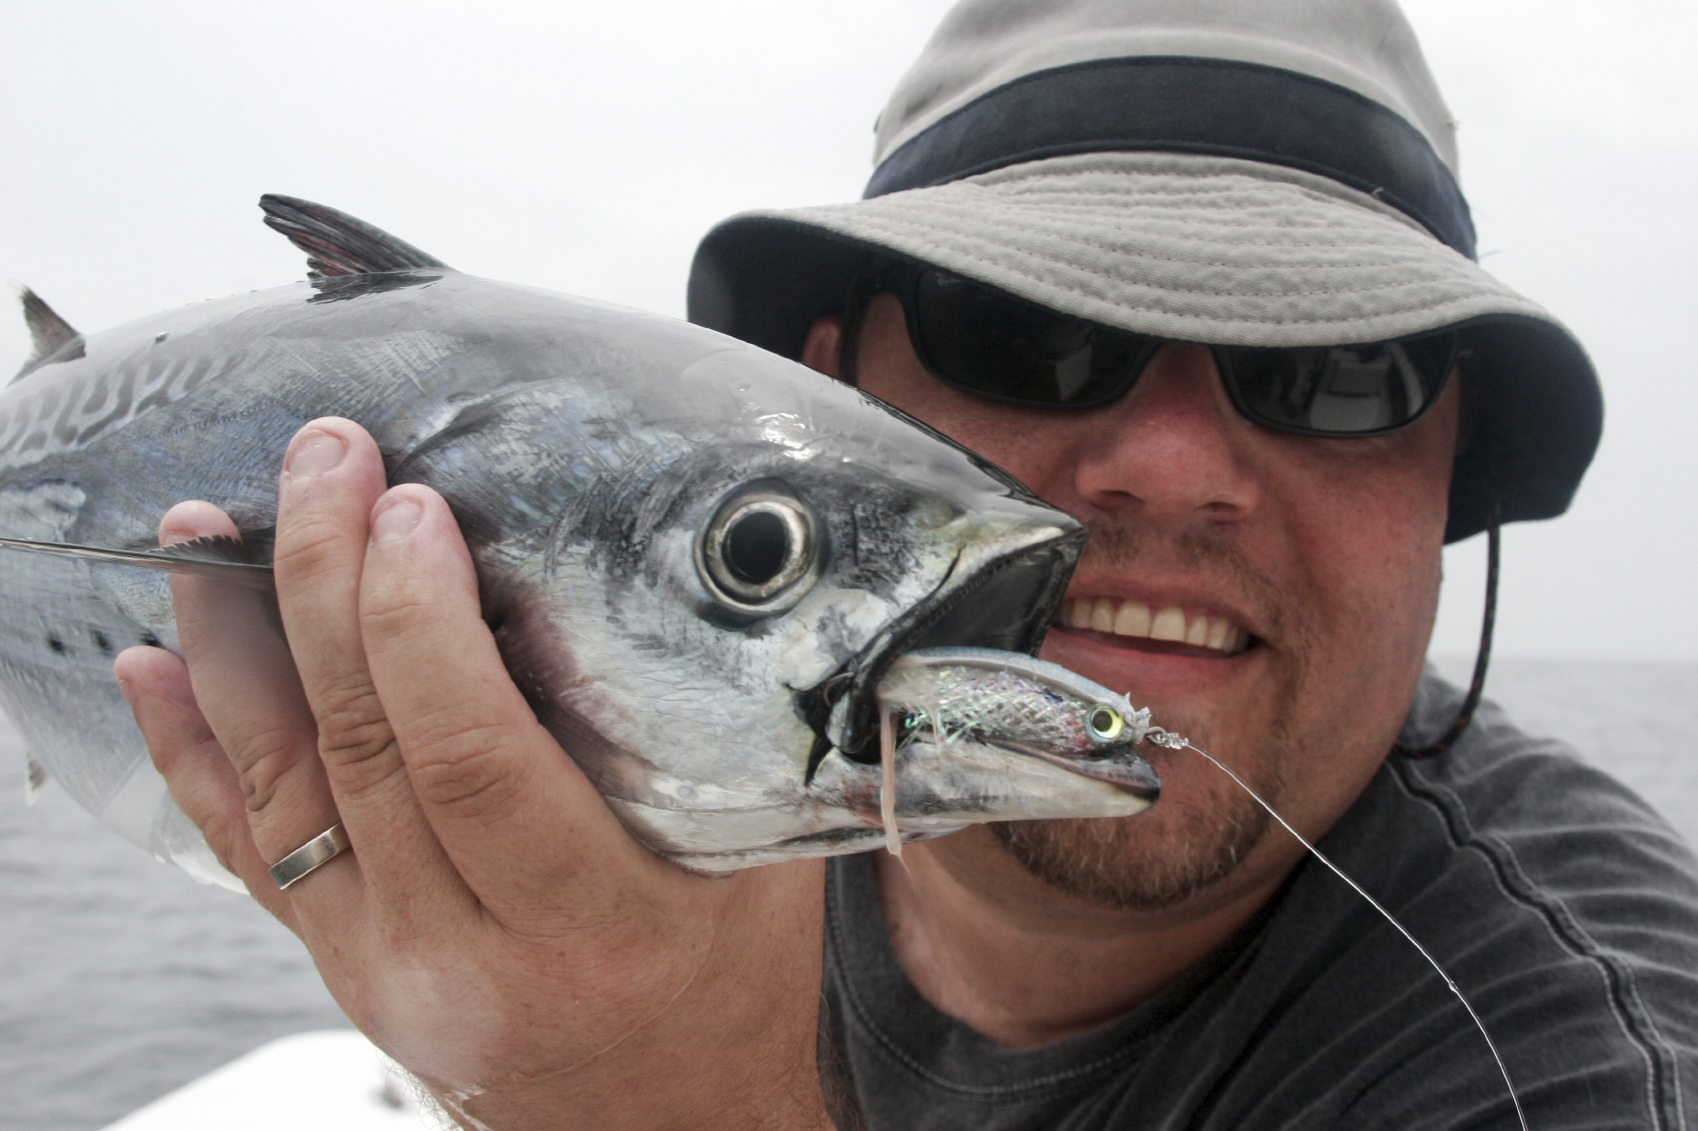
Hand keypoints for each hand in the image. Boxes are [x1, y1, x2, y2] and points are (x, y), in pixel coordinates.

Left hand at [114, 418, 831, 1129]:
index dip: (423, 627)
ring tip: (206, 530)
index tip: (413, 511)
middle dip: (327, 587)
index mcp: (592, 927)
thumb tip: (686, 576)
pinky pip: (249, 854)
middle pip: (364, 753)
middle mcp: (469, 958)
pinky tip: (152, 669)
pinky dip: (190, 753)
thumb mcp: (761, 863)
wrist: (686, 1124)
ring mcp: (387, 970)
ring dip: (233, 645)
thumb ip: (712, 741)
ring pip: (280, 791)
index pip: (473, 760)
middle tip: (323, 466)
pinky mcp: (346, 968)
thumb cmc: (738, 980)